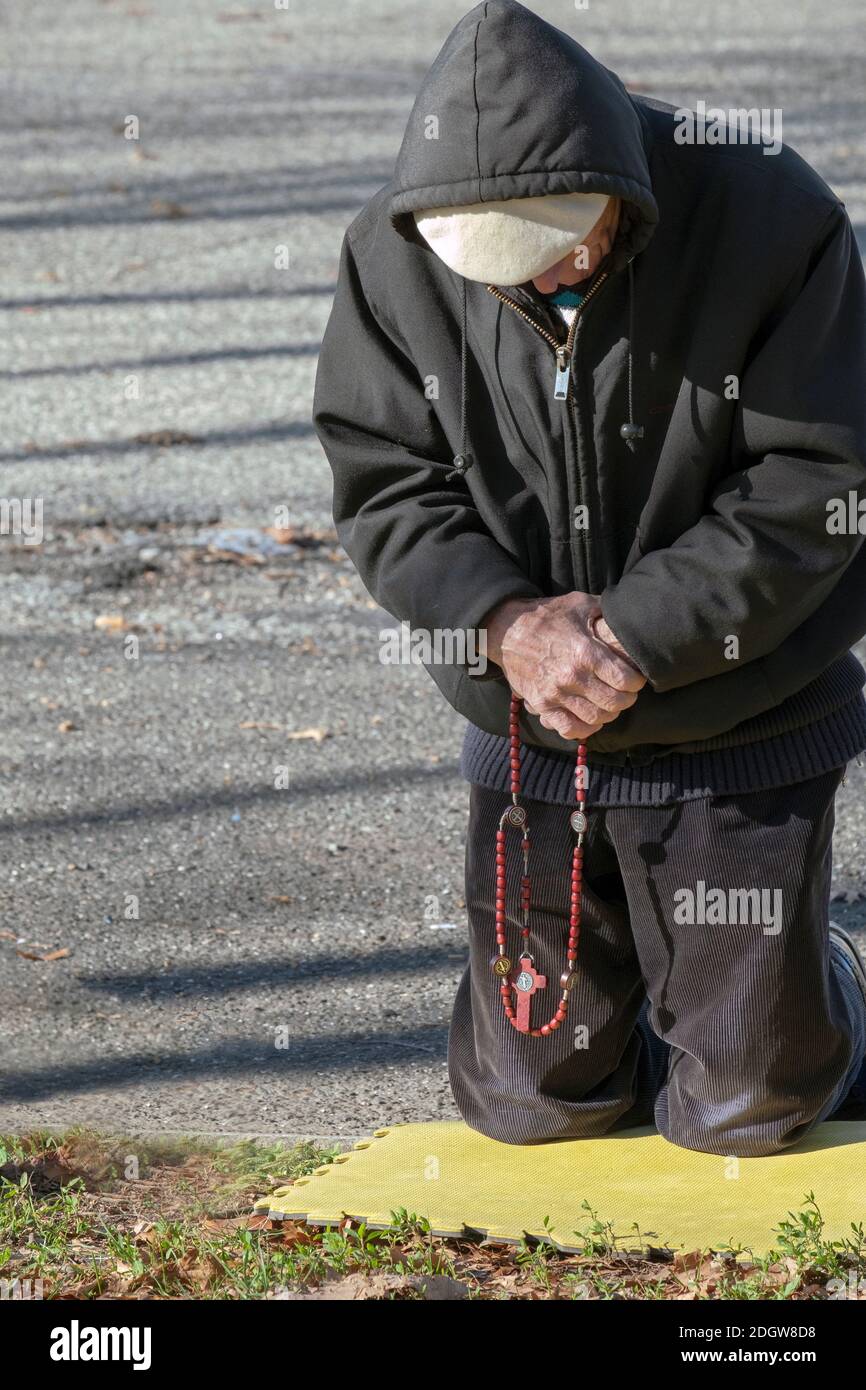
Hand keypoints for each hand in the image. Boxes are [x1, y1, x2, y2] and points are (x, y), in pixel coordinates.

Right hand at [483, 593, 645, 740]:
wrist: (506, 628)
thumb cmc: (546, 614)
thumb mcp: (579, 603)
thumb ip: (606, 611)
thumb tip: (628, 616)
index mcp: (585, 651)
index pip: (625, 680)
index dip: (637, 681)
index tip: (635, 678)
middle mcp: (571, 675)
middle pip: (614, 702)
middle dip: (626, 699)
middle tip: (626, 693)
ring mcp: (554, 693)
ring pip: (595, 718)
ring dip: (608, 714)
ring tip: (609, 704)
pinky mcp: (541, 704)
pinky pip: (568, 728)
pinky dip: (584, 729)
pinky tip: (589, 718)